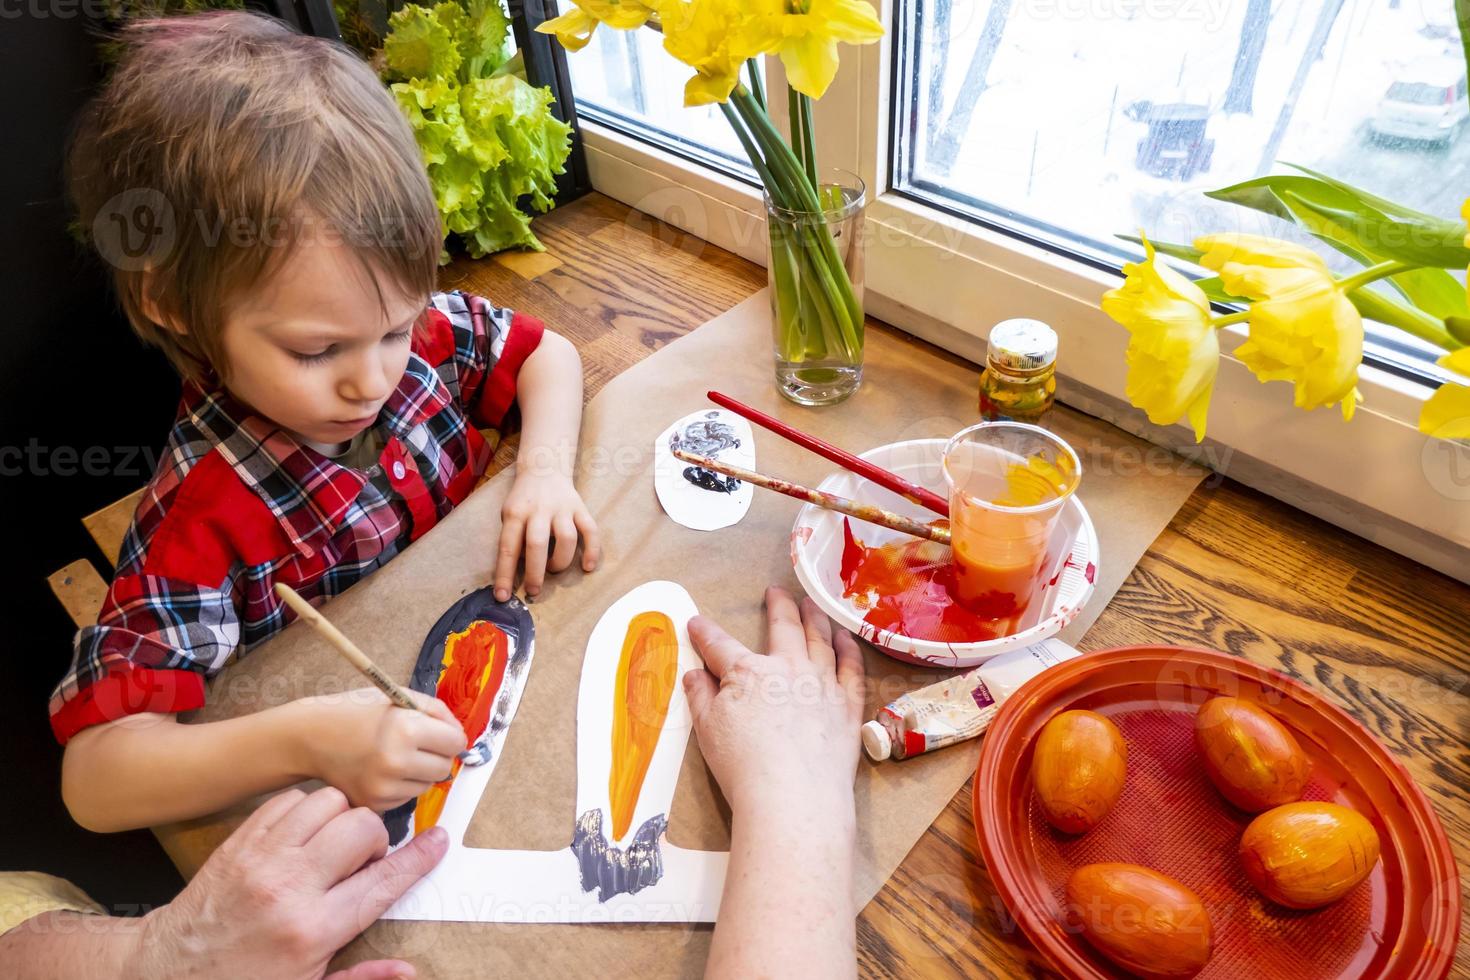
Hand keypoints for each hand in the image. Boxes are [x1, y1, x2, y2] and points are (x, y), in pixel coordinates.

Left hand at [135, 787, 447, 979]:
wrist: (167, 970)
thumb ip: (362, 979)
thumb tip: (409, 971)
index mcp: (313, 930)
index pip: (384, 881)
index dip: (419, 858)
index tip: (438, 841)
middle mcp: (290, 887)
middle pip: (361, 827)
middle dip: (374, 839)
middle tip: (362, 861)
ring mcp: (263, 857)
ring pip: (328, 802)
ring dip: (341, 817)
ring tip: (332, 844)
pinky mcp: (241, 840)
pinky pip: (290, 799)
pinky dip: (307, 808)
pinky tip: (305, 833)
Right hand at [295, 690, 463, 811]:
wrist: (310, 737)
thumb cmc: (357, 711)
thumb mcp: (399, 698)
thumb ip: (436, 713)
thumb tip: (461, 737)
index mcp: (406, 729)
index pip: (456, 743)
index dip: (449, 735)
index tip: (438, 732)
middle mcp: (396, 762)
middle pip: (444, 768)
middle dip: (437, 755)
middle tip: (415, 743)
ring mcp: (383, 788)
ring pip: (426, 786)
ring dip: (418, 772)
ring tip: (393, 755)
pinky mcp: (373, 805)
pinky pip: (405, 798)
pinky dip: (400, 786)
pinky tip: (380, 770)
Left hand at [494, 470, 600, 601]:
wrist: (544, 467)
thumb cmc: (523, 500)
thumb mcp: (509, 513)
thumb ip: (513, 538)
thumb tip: (516, 573)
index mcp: (516, 513)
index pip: (507, 547)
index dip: (504, 574)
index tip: (502, 596)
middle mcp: (539, 510)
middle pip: (537, 544)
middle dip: (535, 572)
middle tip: (534, 590)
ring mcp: (562, 508)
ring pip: (566, 539)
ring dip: (560, 561)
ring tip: (555, 570)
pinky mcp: (580, 508)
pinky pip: (591, 530)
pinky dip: (592, 550)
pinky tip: (588, 566)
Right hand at [683, 587, 865, 821]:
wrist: (793, 795)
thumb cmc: (744, 766)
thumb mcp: (708, 731)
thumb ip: (700, 698)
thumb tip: (693, 674)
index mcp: (747, 673)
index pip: (720, 646)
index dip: (705, 633)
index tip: (697, 622)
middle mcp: (787, 668)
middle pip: (783, 628)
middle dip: (779, 606)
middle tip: (777, 591)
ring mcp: (822, 684)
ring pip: (821, 640)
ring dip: (815, 619)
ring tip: (812, 605)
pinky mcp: (847, 705)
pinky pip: (851, 668)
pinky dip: (848, 649)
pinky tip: (845, 639)